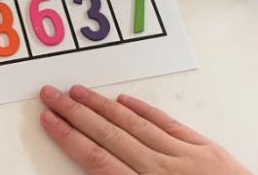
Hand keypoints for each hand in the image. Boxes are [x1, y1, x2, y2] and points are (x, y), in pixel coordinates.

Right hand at [39, 85, 249, 174]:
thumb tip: (96, 173)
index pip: (96, 160)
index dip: (69, 137)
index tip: (48, 119)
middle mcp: (161, 172)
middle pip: (108, 134)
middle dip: (76, 113)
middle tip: (52, 94)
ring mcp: (186, 158)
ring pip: (134, 123)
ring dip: (102, 105)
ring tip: (79, 91)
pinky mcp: (209, 151)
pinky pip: (169, 124)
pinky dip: (144, 110)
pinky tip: (125, 100)